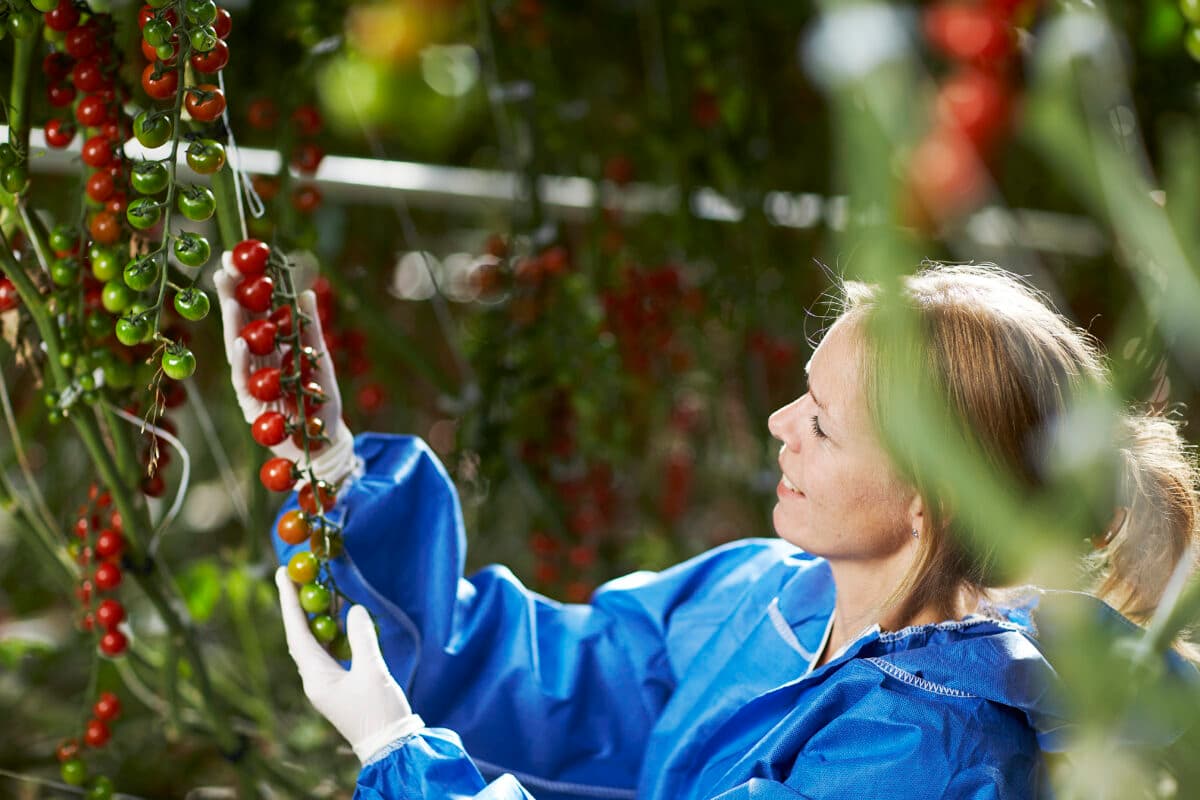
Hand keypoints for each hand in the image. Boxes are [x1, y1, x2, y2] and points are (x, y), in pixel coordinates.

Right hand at [214, 249, 356, 487]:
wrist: (325, 444)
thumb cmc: (320, 401)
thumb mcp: (319, 358)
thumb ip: (310, 328)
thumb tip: (305, 291)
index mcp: (271, 349)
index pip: (254, 311)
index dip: (246, 286)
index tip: (238, 257)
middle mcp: (256, 363)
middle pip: (240, 324)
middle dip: (232, 296)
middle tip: (225, 268)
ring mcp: (250, 383)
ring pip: (238, 349)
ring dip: (233, 324)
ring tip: (231, 298)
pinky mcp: (252, 406)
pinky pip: (244, 380)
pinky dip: (243, 361)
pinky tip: (240, 340)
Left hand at [275, 567, 424, 762]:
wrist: (391, 745)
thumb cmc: (379, 711)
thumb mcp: (373, 671)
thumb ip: (362, 638)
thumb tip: (355, 610)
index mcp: (316, 678)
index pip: (297, 633)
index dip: (290, 602)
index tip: (283, 574)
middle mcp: (315, 680)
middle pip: (301, 636)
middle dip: (298, 606)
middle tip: (297, 576)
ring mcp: (327, 684)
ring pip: (315, 643)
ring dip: (316, 617)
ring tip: (318, 589)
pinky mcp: (340, 686)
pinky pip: (329, 652)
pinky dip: (332, 632)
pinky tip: (341, 618)